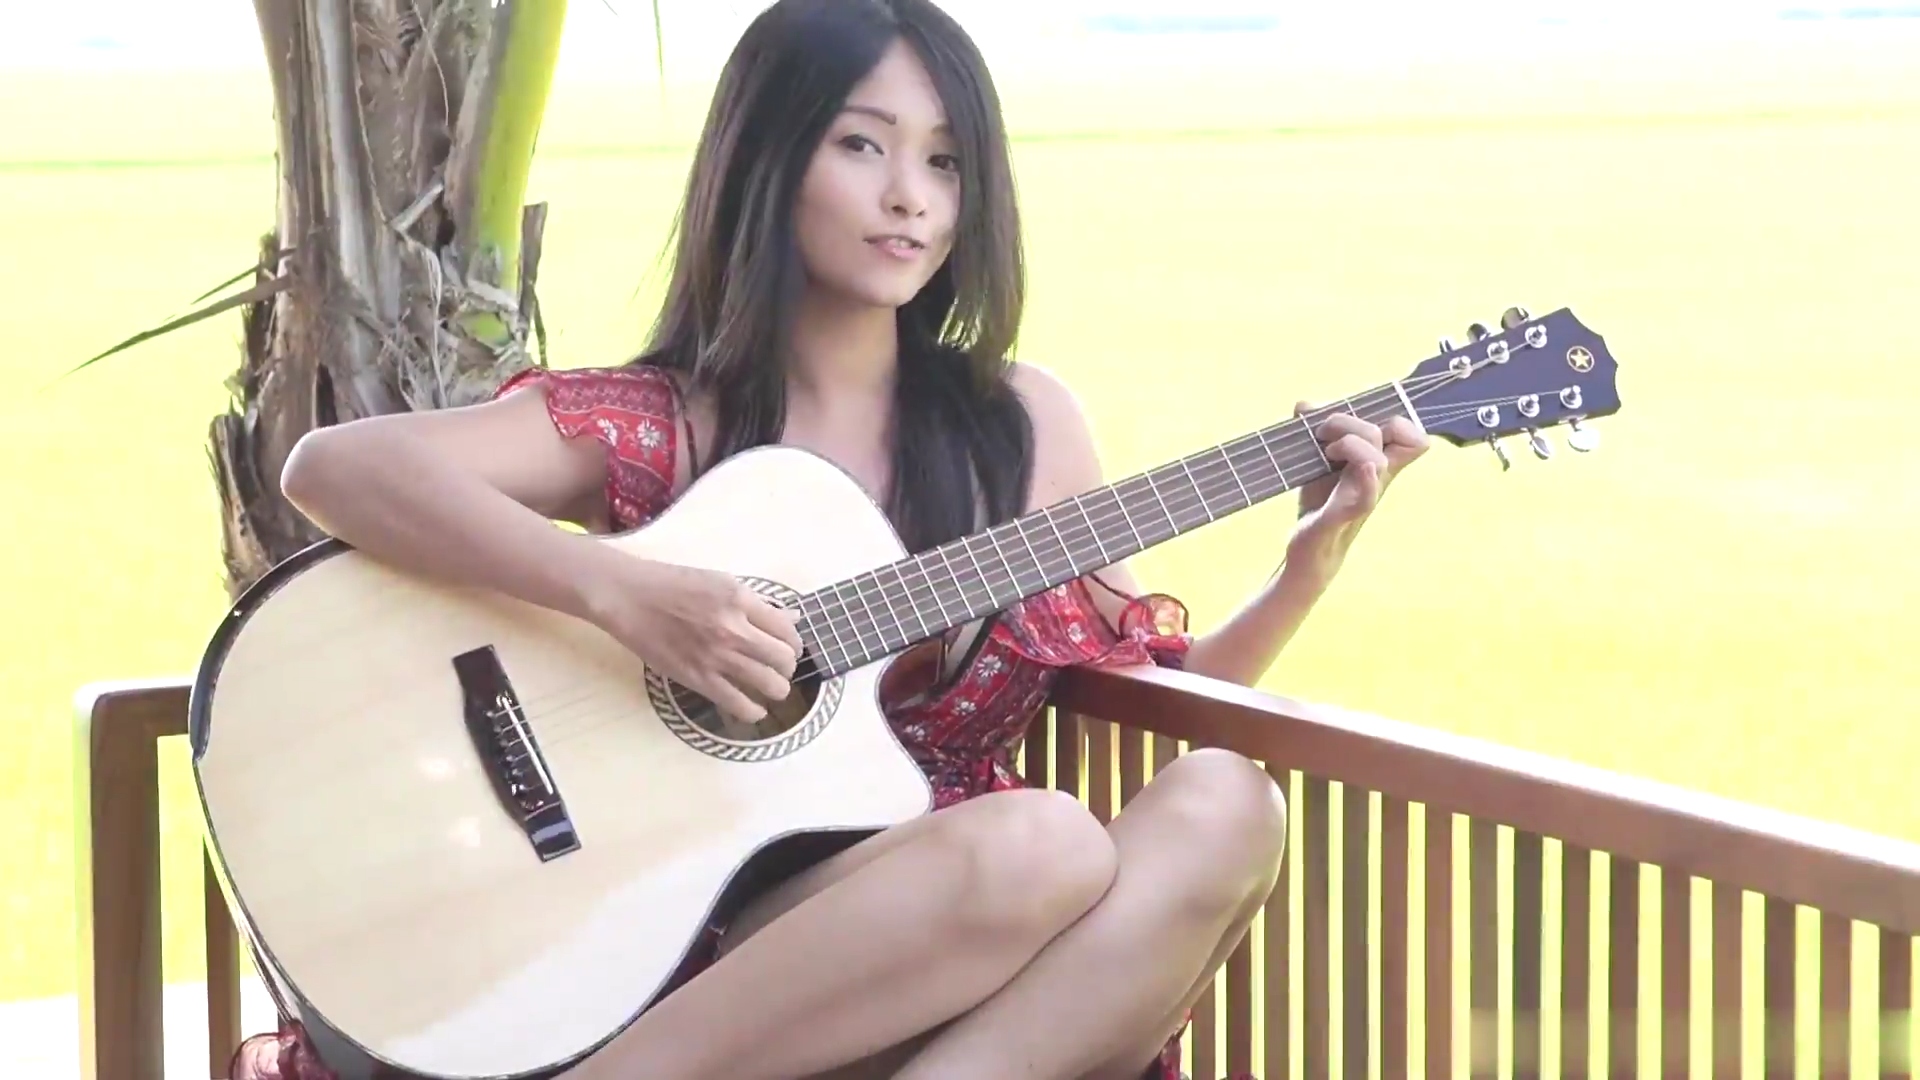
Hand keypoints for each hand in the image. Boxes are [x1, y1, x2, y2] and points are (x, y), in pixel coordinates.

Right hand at [585, 557, 801, 723]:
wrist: (629, 597)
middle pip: (784, 658)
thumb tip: (792, 617)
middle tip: (780, 667)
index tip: (787, 647)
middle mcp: (733, 629)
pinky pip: (738, 704)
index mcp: (740, 599)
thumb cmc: (673, 583)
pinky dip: (753, 711)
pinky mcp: (697, 678)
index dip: (793, 642)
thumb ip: (757, 602)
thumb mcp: (721, 581)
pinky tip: (754, 709)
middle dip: (788, 666)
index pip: (788, 629)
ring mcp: (716, 656)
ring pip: (769, 684)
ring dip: (777, 689)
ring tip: (772, 688)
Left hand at [1287, 400, 1430, 578]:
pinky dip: (1364, 479)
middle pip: (1395, 436)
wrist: (1309, 549)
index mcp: (1378, 462)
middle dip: (1353, 422)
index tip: (1354, 420)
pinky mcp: (1341, 516)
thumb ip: (1314, 430)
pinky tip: (1359, 467)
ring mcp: (1363, 496)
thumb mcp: (1319, 461)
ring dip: (1350, 444)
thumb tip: (1304, 405)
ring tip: (1325, 453)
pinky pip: (1365, 498)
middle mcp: (1377, 478)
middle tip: (1323, 433)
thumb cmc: (1322, 503)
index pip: (1413, 436)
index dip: (1395, 419)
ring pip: (1379, 462)